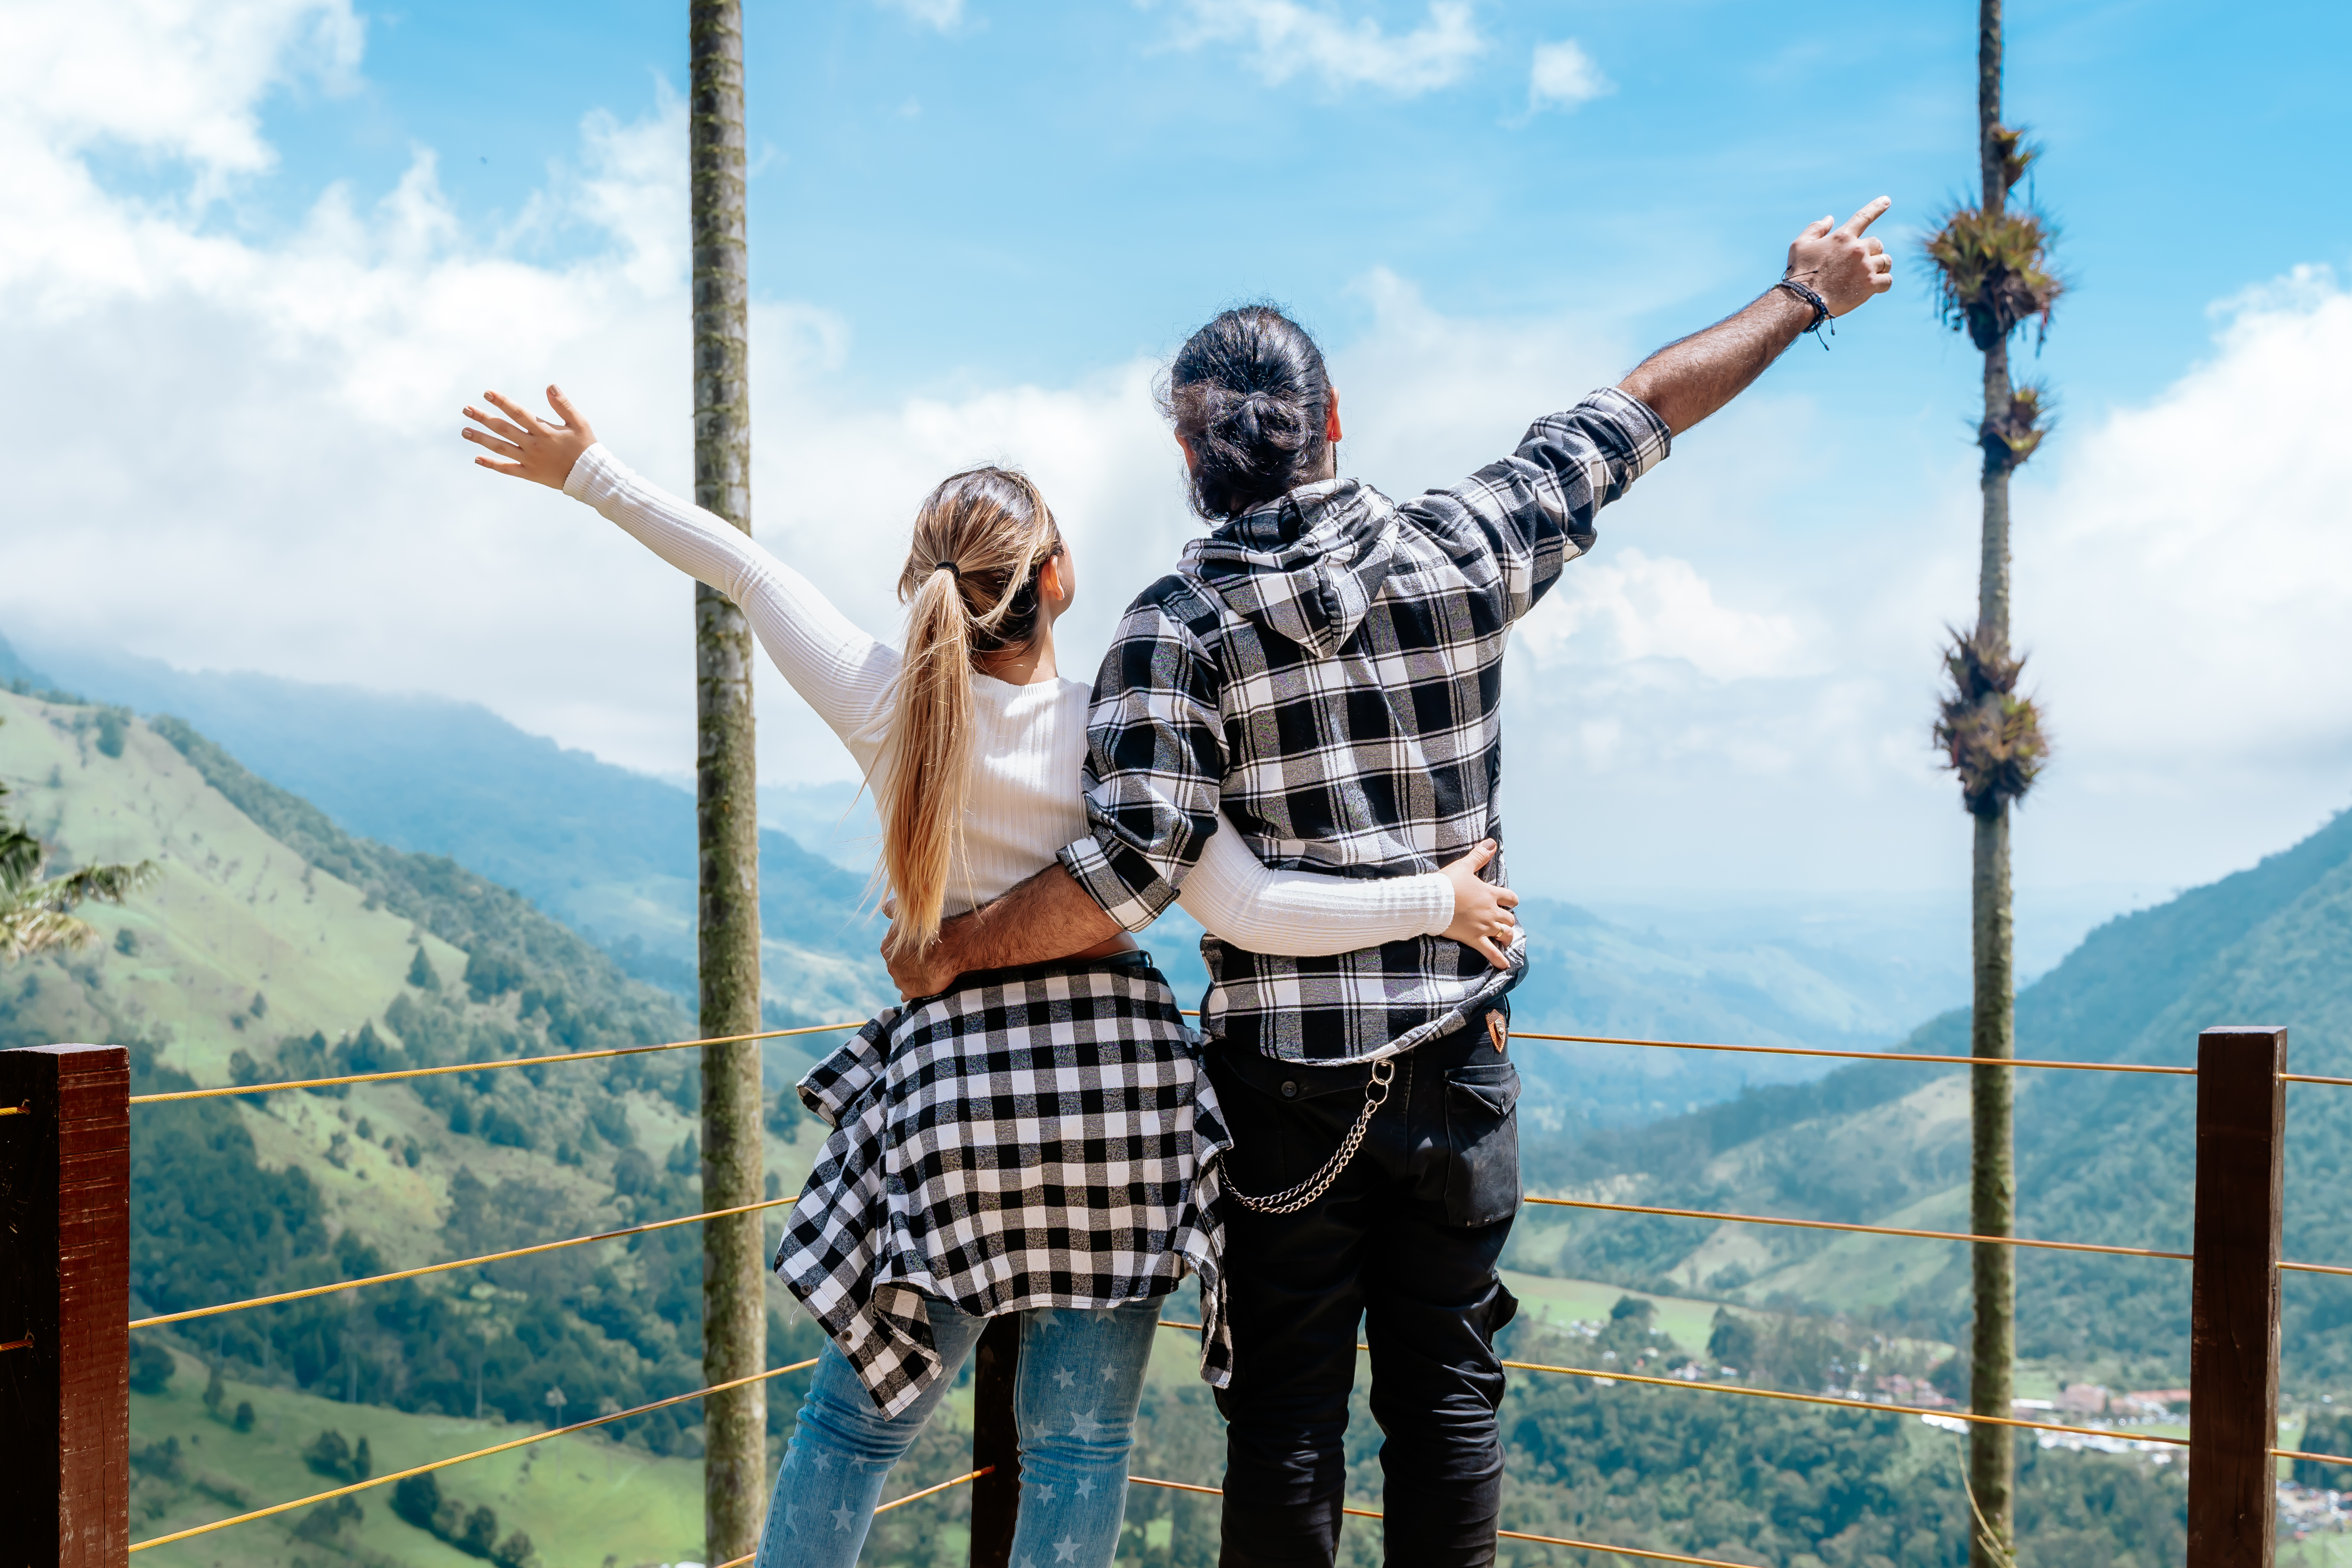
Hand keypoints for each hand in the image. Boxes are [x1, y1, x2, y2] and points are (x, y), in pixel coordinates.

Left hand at [462, 385, 596, 489]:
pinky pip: (507, 469)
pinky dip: (492, 464)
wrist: (590, 476)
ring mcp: (530, 461)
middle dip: (483, 418)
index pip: (518, 413)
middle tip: (466, 410)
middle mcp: (533, 445)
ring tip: (465, 431)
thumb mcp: (579, 422)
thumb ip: (563, 405)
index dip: (501, 402)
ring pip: (500, 448)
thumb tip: (550, 386)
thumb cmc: (585, 446)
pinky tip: (477, 459)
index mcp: (544, 431)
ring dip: (481, 439)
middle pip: (503, 429)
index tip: (487, 393)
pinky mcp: (530, 474)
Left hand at [882, 905, 961, 999]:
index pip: (892, 950)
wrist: (950, 946)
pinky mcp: (911, 992)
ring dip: (912, 976)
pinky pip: (907, 995)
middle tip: (923, 959)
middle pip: (896, 965)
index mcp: (886, 947)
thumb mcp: (908, 915)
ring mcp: (900, 980)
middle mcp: (889, 965)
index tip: (916, 947)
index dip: (904, 949)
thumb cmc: (931, 928)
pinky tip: (923, 985)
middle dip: (907, 963)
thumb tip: (884, 906)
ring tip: (926, 971)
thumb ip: (893, 910)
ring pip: (902, 979)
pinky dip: (914, 991)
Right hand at [1439, 840, 1519, 968]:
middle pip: (1509, 919)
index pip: (1511, 898)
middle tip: (1501, 922)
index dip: (1511, 901)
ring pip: (1505, 934)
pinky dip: (1499, 960)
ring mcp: (1484, 926)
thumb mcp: (1464, 866)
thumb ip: (1479, 855)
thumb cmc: (1447, 883)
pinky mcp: (1474, 938)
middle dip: (1507, 920)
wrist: (1431, 901)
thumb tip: (1492, 842)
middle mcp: (1491, 911)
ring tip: (1504, 939)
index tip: (1507, 902)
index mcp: (1490, 894)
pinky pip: (1491, 952)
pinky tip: (1505, 966)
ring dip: (1507, 936)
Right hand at [1784, 197, 1894, 316]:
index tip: (1886, 201)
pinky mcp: (1870, 285)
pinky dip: (1883, 283)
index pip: (1863, 217)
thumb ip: (1815, 229)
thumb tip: (1829, 218)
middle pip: (1877, 244)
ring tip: (1868, 275)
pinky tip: (1875, 287)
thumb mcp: (1800, 245)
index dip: (1876, 207)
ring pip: (1885, 261)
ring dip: (1879, 267)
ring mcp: (1865, 267)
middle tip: (1861, 263)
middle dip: (1872, 251)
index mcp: (1842, 237)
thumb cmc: (1800, 273)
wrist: (1803, 301)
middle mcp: (1857, 249)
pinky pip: (1887, 281)